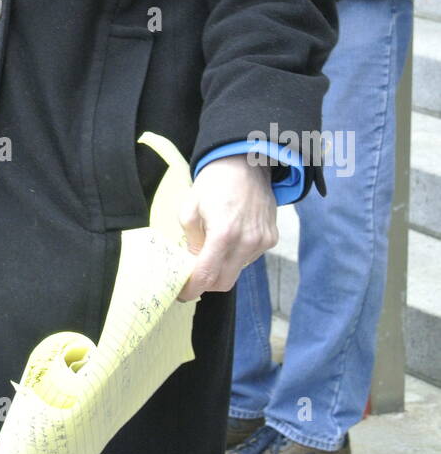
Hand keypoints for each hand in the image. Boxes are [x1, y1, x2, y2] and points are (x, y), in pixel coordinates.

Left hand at [177, 155, 277, 301]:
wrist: (247, 162)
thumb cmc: (215, 181)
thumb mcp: (190, 206)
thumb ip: (190, 239)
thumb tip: (194, 261)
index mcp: (224, 233)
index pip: (206, 276)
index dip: (191, 289)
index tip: (182, 292)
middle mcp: (247, 241)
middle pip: (224, 282)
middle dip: (206, 283)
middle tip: (193, 275)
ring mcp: (262, 241)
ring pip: (237, 271)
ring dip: (222, 267)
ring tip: (212, 247)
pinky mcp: (271, 238)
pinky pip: (250, 258)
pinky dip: (236, 256)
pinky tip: (231, 237)